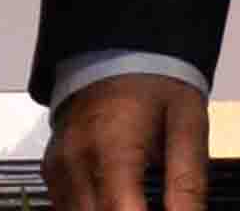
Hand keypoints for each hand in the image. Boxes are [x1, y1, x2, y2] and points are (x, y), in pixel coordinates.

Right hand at [43, 67, 210, 210]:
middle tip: (149, 203)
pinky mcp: (51, 169)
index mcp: (111, 148)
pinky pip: (67, 209)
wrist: (118, 45)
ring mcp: (58, 167)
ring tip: (136, 203)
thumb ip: (188, 184)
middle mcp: (75, 161)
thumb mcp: (187, 125)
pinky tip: (119, 202)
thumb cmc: (157, 83)